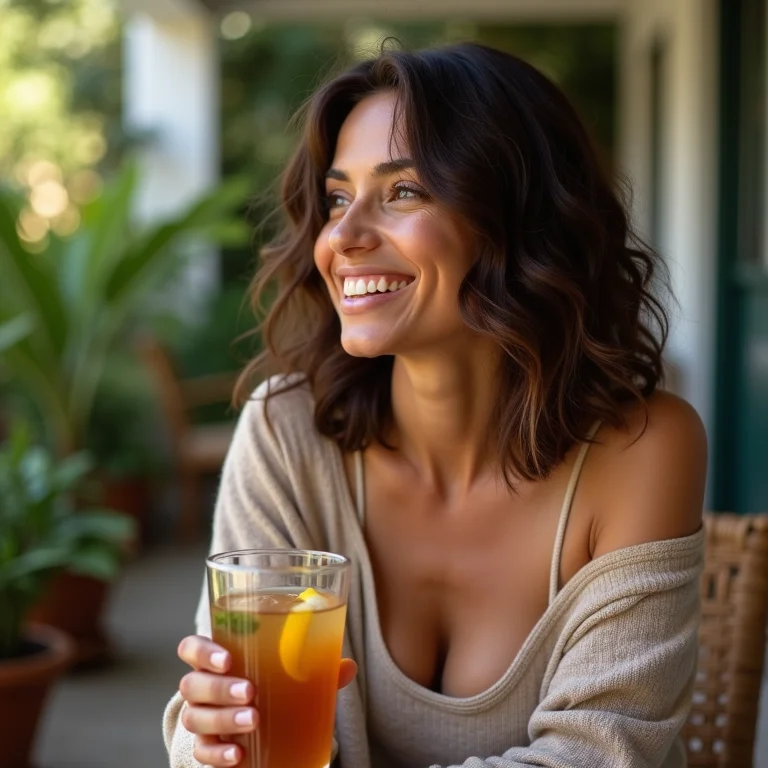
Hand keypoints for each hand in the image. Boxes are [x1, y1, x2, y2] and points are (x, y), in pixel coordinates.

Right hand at [177, 634, 357, 765]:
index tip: (227, 659)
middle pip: (193, 684)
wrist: (253, 721)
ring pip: (195, 717)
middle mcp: (201, 687)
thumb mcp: (287, 671)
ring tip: (253, 720)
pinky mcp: (206, 747)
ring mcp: (200, 718)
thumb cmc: (268, 682)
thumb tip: (347, 666)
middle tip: (250, 691)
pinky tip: (239, 754)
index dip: (202, 652)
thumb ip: (314, 666)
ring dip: (223, 719)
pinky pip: (203, 752)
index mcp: (216, 658)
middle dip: (220, 688)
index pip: (192, 648)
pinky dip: (219, 755)